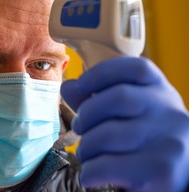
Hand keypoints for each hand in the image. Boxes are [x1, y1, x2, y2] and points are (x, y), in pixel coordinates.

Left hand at [60, 57, 188, 191]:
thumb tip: (68, 86)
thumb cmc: (141, 140)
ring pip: (108, 135)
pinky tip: (91, 174)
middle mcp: (170, 112)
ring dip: (86, 147)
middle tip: (79, 127)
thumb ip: (96, 99)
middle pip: (119, 98)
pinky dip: (89, 171)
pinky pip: (106, 166)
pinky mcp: (162, 172)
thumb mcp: (124, 113)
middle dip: (86, 113)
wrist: (178, 177)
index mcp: (161, 91)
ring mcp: (170, 141)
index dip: (101, 72)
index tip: (79, 84)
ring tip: (87, 154)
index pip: (136, 68)